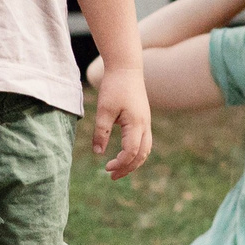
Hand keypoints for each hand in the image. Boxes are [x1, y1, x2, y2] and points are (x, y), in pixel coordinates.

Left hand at [88, 63, 151, 178]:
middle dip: (128, 168)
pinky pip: (144, 142)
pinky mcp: (143, 119)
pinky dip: (136, 152)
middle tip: (111, 176)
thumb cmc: (114, 87)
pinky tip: (124, 154)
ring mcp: (146, 122)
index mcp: (136, 124)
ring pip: (145, 150)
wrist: (126, 68)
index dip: (120, 163)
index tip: (106, 168)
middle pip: (142, 155)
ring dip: (133, 162)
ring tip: (118, 169)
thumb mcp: (104, 109)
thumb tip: (98, 153)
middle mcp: (145, 125)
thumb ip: (101, 132)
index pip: (131, 152)